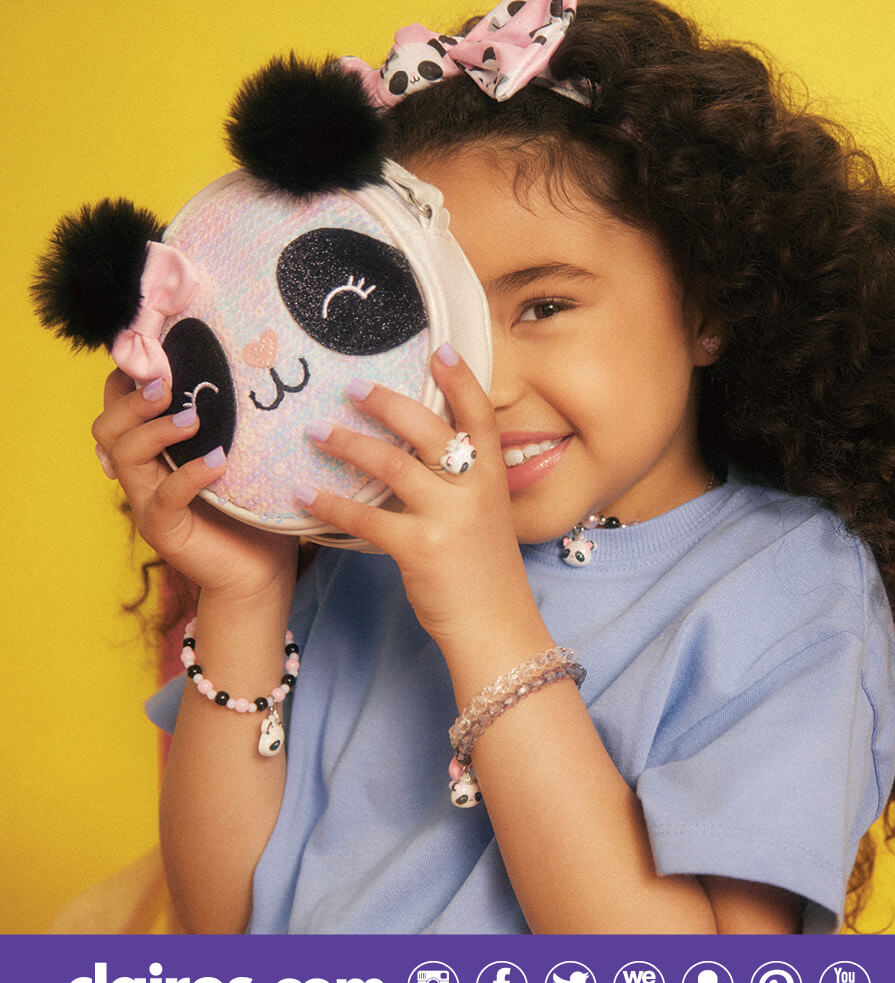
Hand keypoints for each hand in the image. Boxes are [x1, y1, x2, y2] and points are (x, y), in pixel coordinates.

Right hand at [92, 369, 297, 602]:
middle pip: (107, 425)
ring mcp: (148, 501)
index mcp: (154, 447)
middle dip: (132, 399)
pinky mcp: (164, 530)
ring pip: (124, 454)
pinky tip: (218, 461)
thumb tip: (248, 359)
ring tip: (193, 420)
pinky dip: (188, 474)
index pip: (119, 402)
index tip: (163, 355)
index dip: (130, 376)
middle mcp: (143, 472)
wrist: (262, 569)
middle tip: (168, 386)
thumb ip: (229, 415)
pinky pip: (162, 498)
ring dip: (155, 430)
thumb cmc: (253, 505)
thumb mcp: (240, 451)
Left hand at [295, 345, 534, 651]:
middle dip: (387, 404)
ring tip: (315, 432)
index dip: (461, 379)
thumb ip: (461, 482)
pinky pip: (365, 517)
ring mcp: (448, 516)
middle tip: (351, 388)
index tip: (437, 349)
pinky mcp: (419, 548)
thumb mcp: (484, 515)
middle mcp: (473, 488)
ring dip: (348, 444)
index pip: (480, 415)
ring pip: (391, 464)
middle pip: (427, 429)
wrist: (495, 626)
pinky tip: (303, 496)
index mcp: (493, 476)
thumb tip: (417, 452)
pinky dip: (330, 504)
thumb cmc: (484, 570)